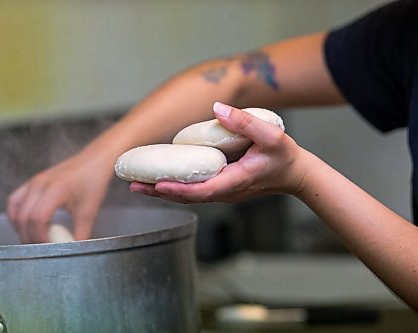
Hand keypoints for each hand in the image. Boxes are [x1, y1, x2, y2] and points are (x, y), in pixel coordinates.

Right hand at [7, 150, 113, 242]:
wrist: (96, 159)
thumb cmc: (94, 182)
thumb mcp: (89, 210)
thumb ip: (81, 233)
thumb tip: (76, 253)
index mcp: (55, 190)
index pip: (37, 219)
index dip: (39, 237)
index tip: (49, 249)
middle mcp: (39, 184)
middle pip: (23, 217)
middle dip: (29, 236)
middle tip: (40, 249)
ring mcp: (34, 181)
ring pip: (15, 208)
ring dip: (20, 226)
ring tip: (32, 239)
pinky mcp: (33, 181)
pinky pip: (15, 200)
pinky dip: (16, 215)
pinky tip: (25, 225)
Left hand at [130, 102, 307, 203]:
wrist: (295, 174)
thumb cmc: (284, 156)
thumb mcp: (271, 135)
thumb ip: (246, 122)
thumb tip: (217, 108)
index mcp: (235, 181)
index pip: (202, 191)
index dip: (178, 189)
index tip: (157, 184)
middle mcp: (226, 191)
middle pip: (187, 197)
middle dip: (160, 193)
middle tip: (133, 186)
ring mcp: (223, 192)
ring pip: (189, 196)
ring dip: (164, 192)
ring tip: (139, 185)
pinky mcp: (222, 187)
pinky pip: (194, 191)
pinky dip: (175, 188)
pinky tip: (161, 180)